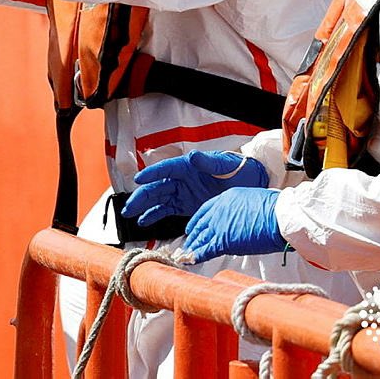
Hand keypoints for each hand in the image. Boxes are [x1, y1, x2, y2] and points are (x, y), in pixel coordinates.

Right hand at [121, 151, 266, 227]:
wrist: (251, 184)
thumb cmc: (238, 170)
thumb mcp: (224, 164)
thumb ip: (207, 162)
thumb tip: (193, 156)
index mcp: (187, 166)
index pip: (165, 169)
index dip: (151, 174)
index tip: (138, 180)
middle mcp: (181, 179)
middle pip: (156, 187)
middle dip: (141, 197)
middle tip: (128, 208)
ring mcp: (182, 192)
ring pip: (157, 199)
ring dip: (143, 206)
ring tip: (130, 215)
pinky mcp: (186, 205)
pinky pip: (166, 209)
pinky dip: (154, 215)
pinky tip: (144, 221)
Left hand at [182, 188, 285, 263]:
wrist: (279, 215)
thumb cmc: (274, 208)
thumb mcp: (252, 200)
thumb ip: (241, 210)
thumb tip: (241, 220)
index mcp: (225, 199)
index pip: (205, 212)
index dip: (197, 222)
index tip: (192, 229)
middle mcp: (219, 211)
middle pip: (201, 226)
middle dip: (193, 237)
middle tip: (186, 245)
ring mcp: (220, 226)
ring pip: (201, 239)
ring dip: (192, 249)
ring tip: (184, 256)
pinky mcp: (224, 241)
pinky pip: (206, 250)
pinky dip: (197, 256)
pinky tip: (190, 260)